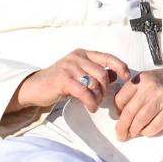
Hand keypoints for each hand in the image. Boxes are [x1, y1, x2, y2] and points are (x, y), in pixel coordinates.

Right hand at [9, 49, 133, 116]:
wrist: (35, 87)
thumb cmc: (59, 81)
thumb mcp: (79, 74)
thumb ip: (96, 72)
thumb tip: (116, 74)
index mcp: (83, 53)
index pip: (107, 57)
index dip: (120, 66)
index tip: (127, 77)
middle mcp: (76, 57)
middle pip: (102, 74)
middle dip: (105, 90)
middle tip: (101, 99)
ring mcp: (69, 67)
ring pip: (94, 84)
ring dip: (98, 97)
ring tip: (94, 103)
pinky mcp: (63, 79)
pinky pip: (84, 92)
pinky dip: (91, 102)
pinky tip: (91, 108)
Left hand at [111, 65, 162, 141]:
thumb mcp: (145, 79)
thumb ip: (132, 91)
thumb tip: (119, 112)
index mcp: (140, 79)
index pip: (120, 99)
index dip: (117, 112)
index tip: (117, 118)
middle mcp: (149, 88)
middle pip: (129, 112)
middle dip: (122, 127)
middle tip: (120, 135)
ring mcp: (161, 99)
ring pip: (140, 121)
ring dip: (133, 131)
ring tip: (132, 134)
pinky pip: (155, 126)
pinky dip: (147, 132)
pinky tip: (145, 132)